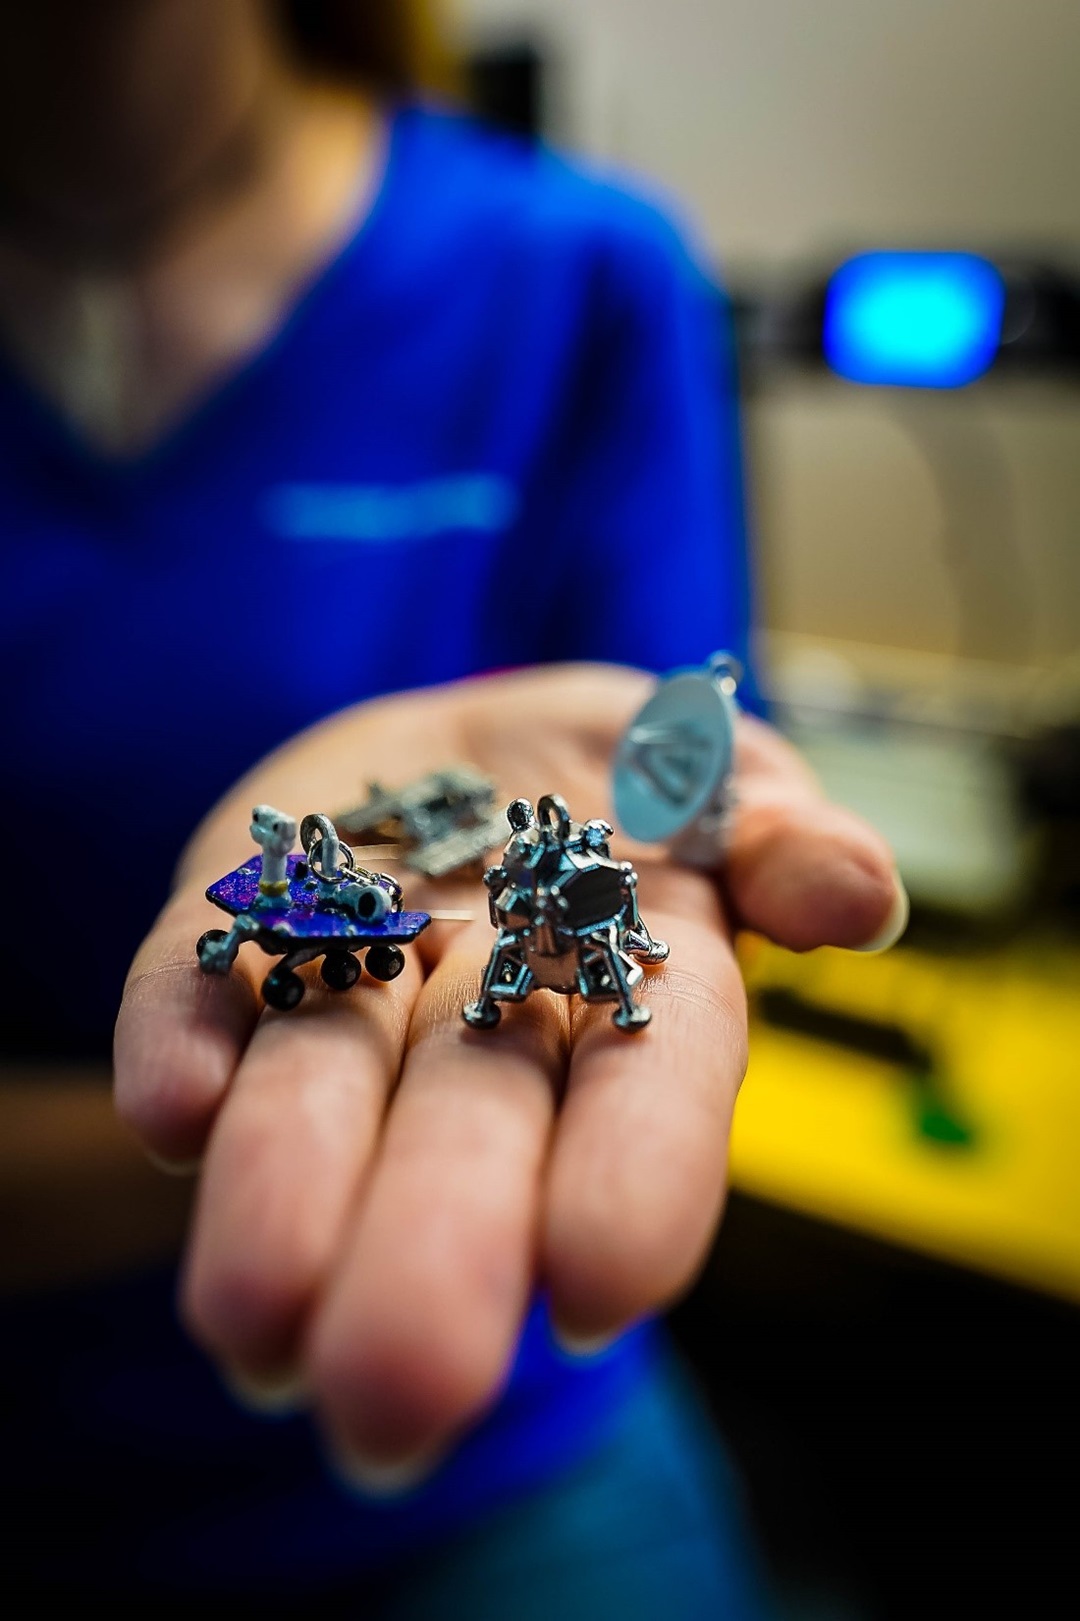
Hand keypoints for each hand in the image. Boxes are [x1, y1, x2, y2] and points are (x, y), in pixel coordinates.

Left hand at [114, 664, 901, 1485]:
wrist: (461, 741)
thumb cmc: (623, 776)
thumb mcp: (718, 772)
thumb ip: (777, 829)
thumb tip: (856, 896)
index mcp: (630, 988)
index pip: (645, 1090)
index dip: (631, 1180)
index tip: (596, 1287)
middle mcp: (484, 1014)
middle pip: (465, 1129)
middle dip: (434, 1249)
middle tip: (389, 1401)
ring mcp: (352, 972)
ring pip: (319, 1089)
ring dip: (283, 1193)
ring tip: (248, 1325)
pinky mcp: (231, 925)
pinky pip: (193, 981)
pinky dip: (182, 1038)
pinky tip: (173, 1108)